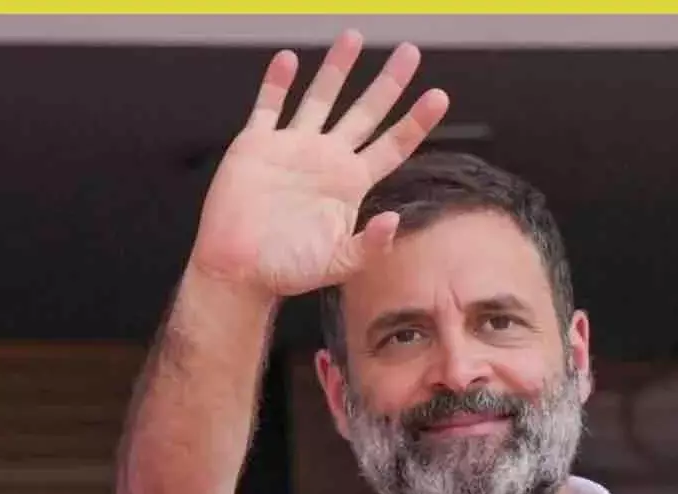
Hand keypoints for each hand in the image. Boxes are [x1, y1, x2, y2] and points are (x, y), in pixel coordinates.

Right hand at [189, 30, 449, 296]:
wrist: (238, 269)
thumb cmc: (285, 271)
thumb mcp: (336, 265)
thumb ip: (368, 246)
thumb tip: (394, 222)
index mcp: (350, 184)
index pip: (392, 145)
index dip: (416, 121)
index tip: (439, 96)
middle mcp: (327, 160)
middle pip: (366, 112)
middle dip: (389, 82)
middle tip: (409, 52)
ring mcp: (293, 148)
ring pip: (321, 97)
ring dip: (337, 68)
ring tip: (353, 38)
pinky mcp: (258, 144)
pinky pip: (269, 105)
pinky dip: (277, 82)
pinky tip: (289, 60)